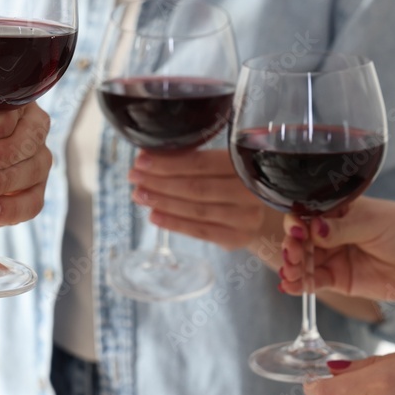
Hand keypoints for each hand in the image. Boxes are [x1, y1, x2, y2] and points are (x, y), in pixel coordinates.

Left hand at [0, 96, 51, 229]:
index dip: (2, 125)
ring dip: (7, 181)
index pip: (20, 111)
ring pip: (36, 171)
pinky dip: (12, 209)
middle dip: (5, 155)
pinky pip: (32, 204)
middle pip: (34, 141)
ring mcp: (26, 167)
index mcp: (7, 107)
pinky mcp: (20, 198)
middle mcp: (23, 133)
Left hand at [128, 149, 282, 261]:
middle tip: (134, 178)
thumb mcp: (219, 162)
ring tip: (139, 196)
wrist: (260, 208)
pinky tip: (154, 215)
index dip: (168, 163)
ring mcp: (246, 218)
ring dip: (163, 202)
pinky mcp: (238, 238)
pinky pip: (201, 232)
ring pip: (197, 210)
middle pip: (197, 188)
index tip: (141, 161)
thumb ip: (189, 158)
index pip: (201, 164)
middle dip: (160, 182)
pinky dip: (174, 223)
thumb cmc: (232, 178)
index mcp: (246, 163)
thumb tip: (147, 157)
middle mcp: (250, 191)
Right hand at [279, 197, 394, 307]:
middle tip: (293, 253)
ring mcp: (336, 256)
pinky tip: (289, 286)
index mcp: (340, 210)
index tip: (297, 229)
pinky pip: (314, 282)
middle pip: (301, 238)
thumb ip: (340, 227)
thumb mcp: (374, 222)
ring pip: (305, 261)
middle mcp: (333, 232)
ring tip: (290, 271)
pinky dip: (299, 284)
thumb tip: (311, 227)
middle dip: (292, 245)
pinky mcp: (340, 280)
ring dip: (292, 265)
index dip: (298, 222)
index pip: (309, 213)